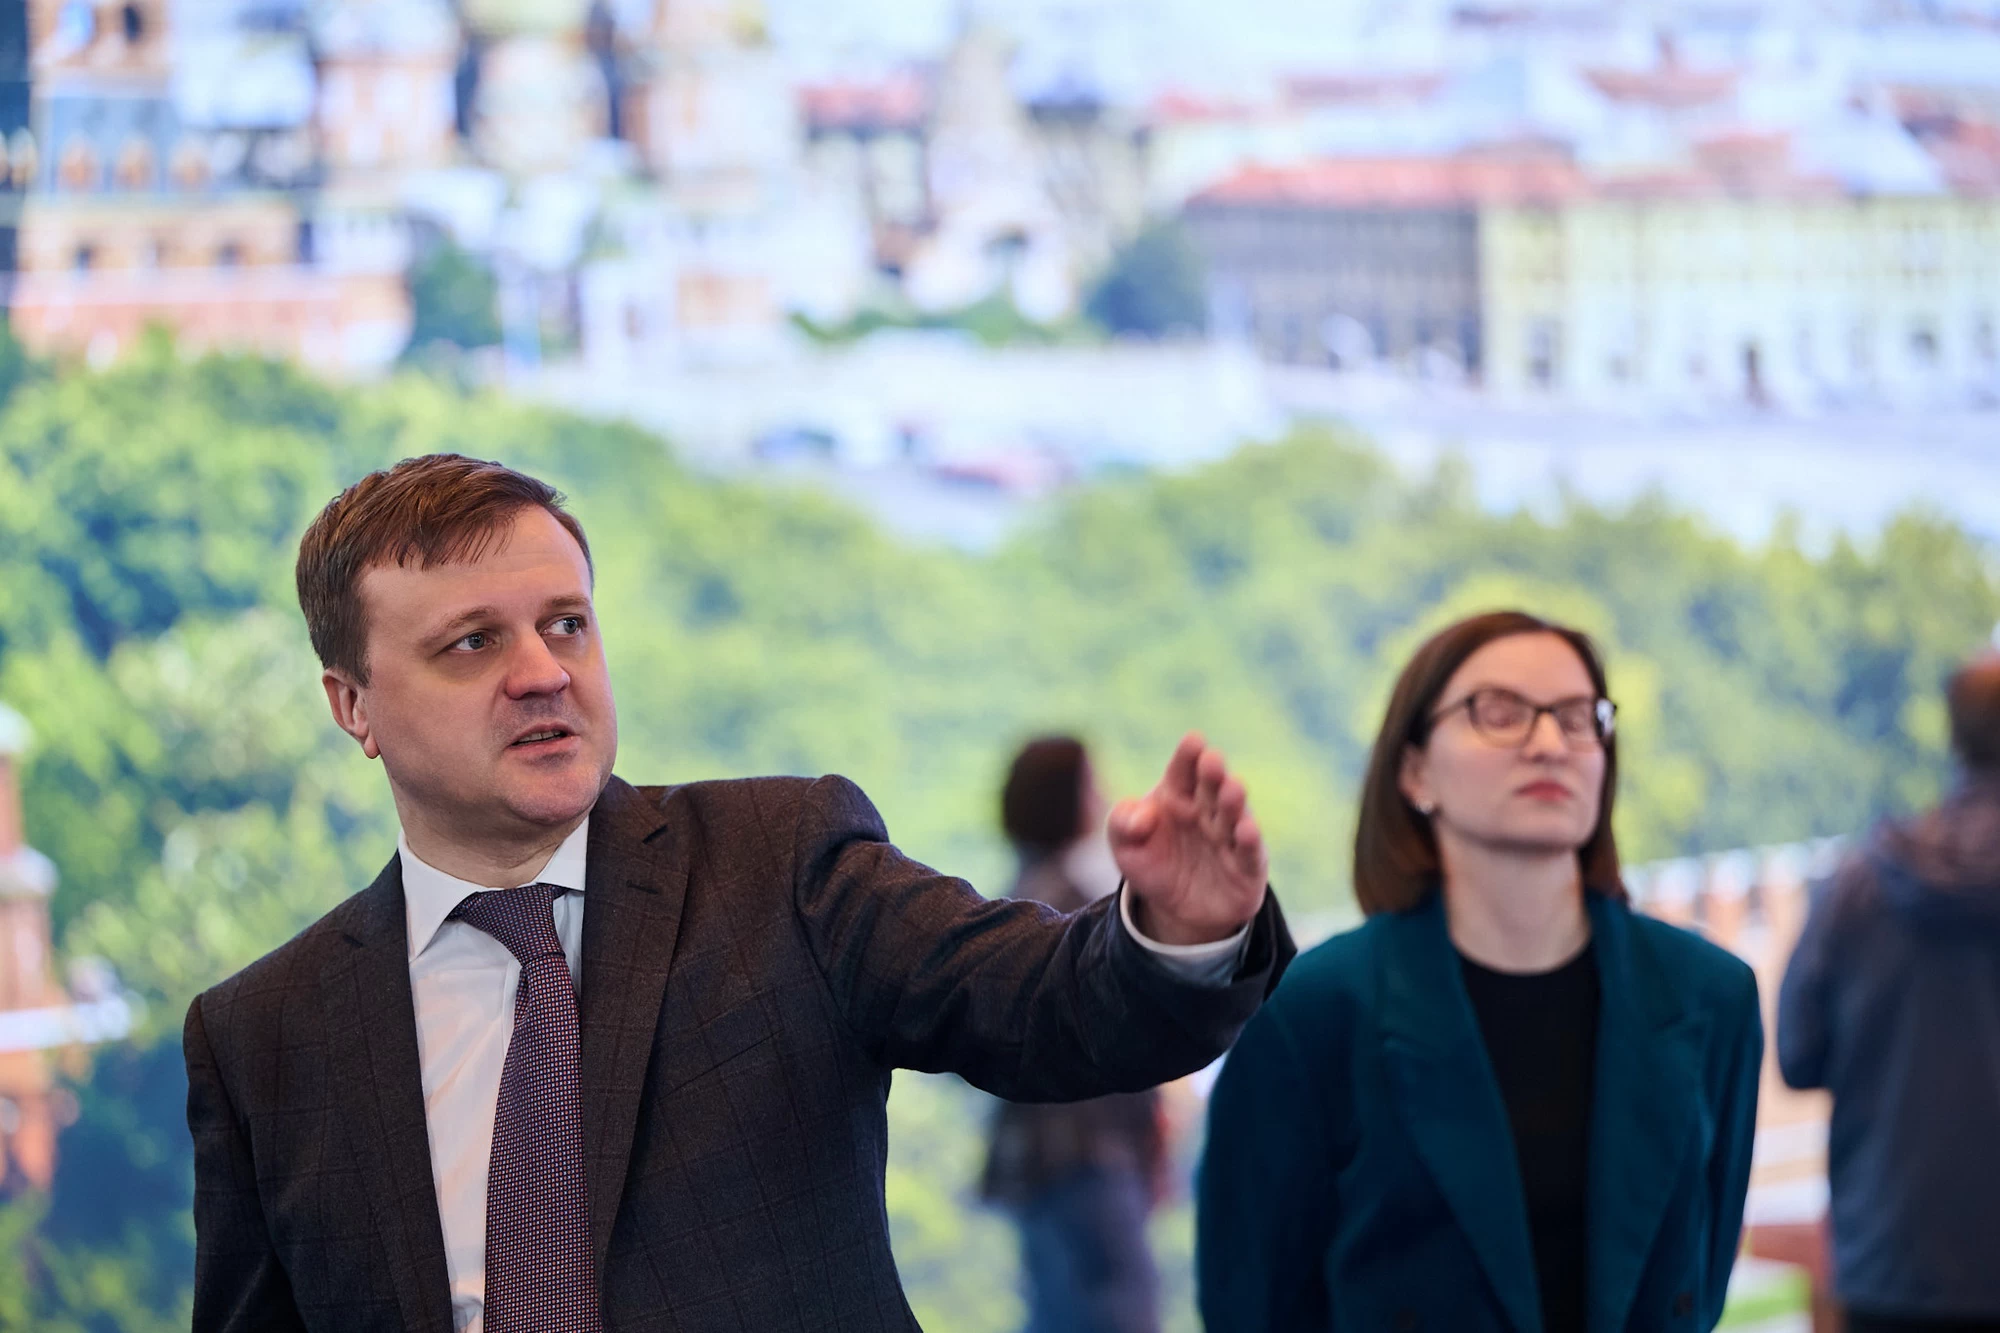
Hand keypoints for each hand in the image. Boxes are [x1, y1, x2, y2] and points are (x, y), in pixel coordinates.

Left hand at [1108, 732, 1268, 946]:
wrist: (1175, 910)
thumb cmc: (1152, 865)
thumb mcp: (1124, 845)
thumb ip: (1123, 823)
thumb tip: (1143, 817)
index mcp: (1178, 795)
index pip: (1182, 771)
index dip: (1188, 756)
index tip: (1193, 741)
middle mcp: (1208, 811)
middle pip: (1211, 787)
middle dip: (1213, 773)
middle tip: (1212, 760)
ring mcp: (1230, 837)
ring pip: (1234, 815)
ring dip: (1234, 802)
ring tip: (1232, 788)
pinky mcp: (1248, 867)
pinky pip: (1250, 852)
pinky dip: (1250, 840)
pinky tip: (1246, 829)